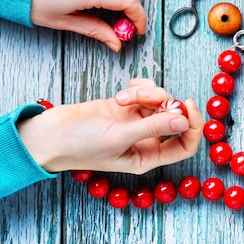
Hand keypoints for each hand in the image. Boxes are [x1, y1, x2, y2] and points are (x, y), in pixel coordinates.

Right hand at [17, 78, 203, 173]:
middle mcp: (146, 140)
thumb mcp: (119, 137)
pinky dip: (139, 87)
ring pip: (159, 100)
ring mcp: (137, 121)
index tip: (187, 105)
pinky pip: (147, 91)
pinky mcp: (127, 106)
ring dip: (146, 92)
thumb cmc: (80, 145)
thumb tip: (183, 120)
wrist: (50, 133)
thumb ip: (152, 128)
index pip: (185, 145)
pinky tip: (125, 89)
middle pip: (174, 116)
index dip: (193, 126)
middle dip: (163, 102)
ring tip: (124, 96)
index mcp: (148, 156)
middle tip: (148, 97)